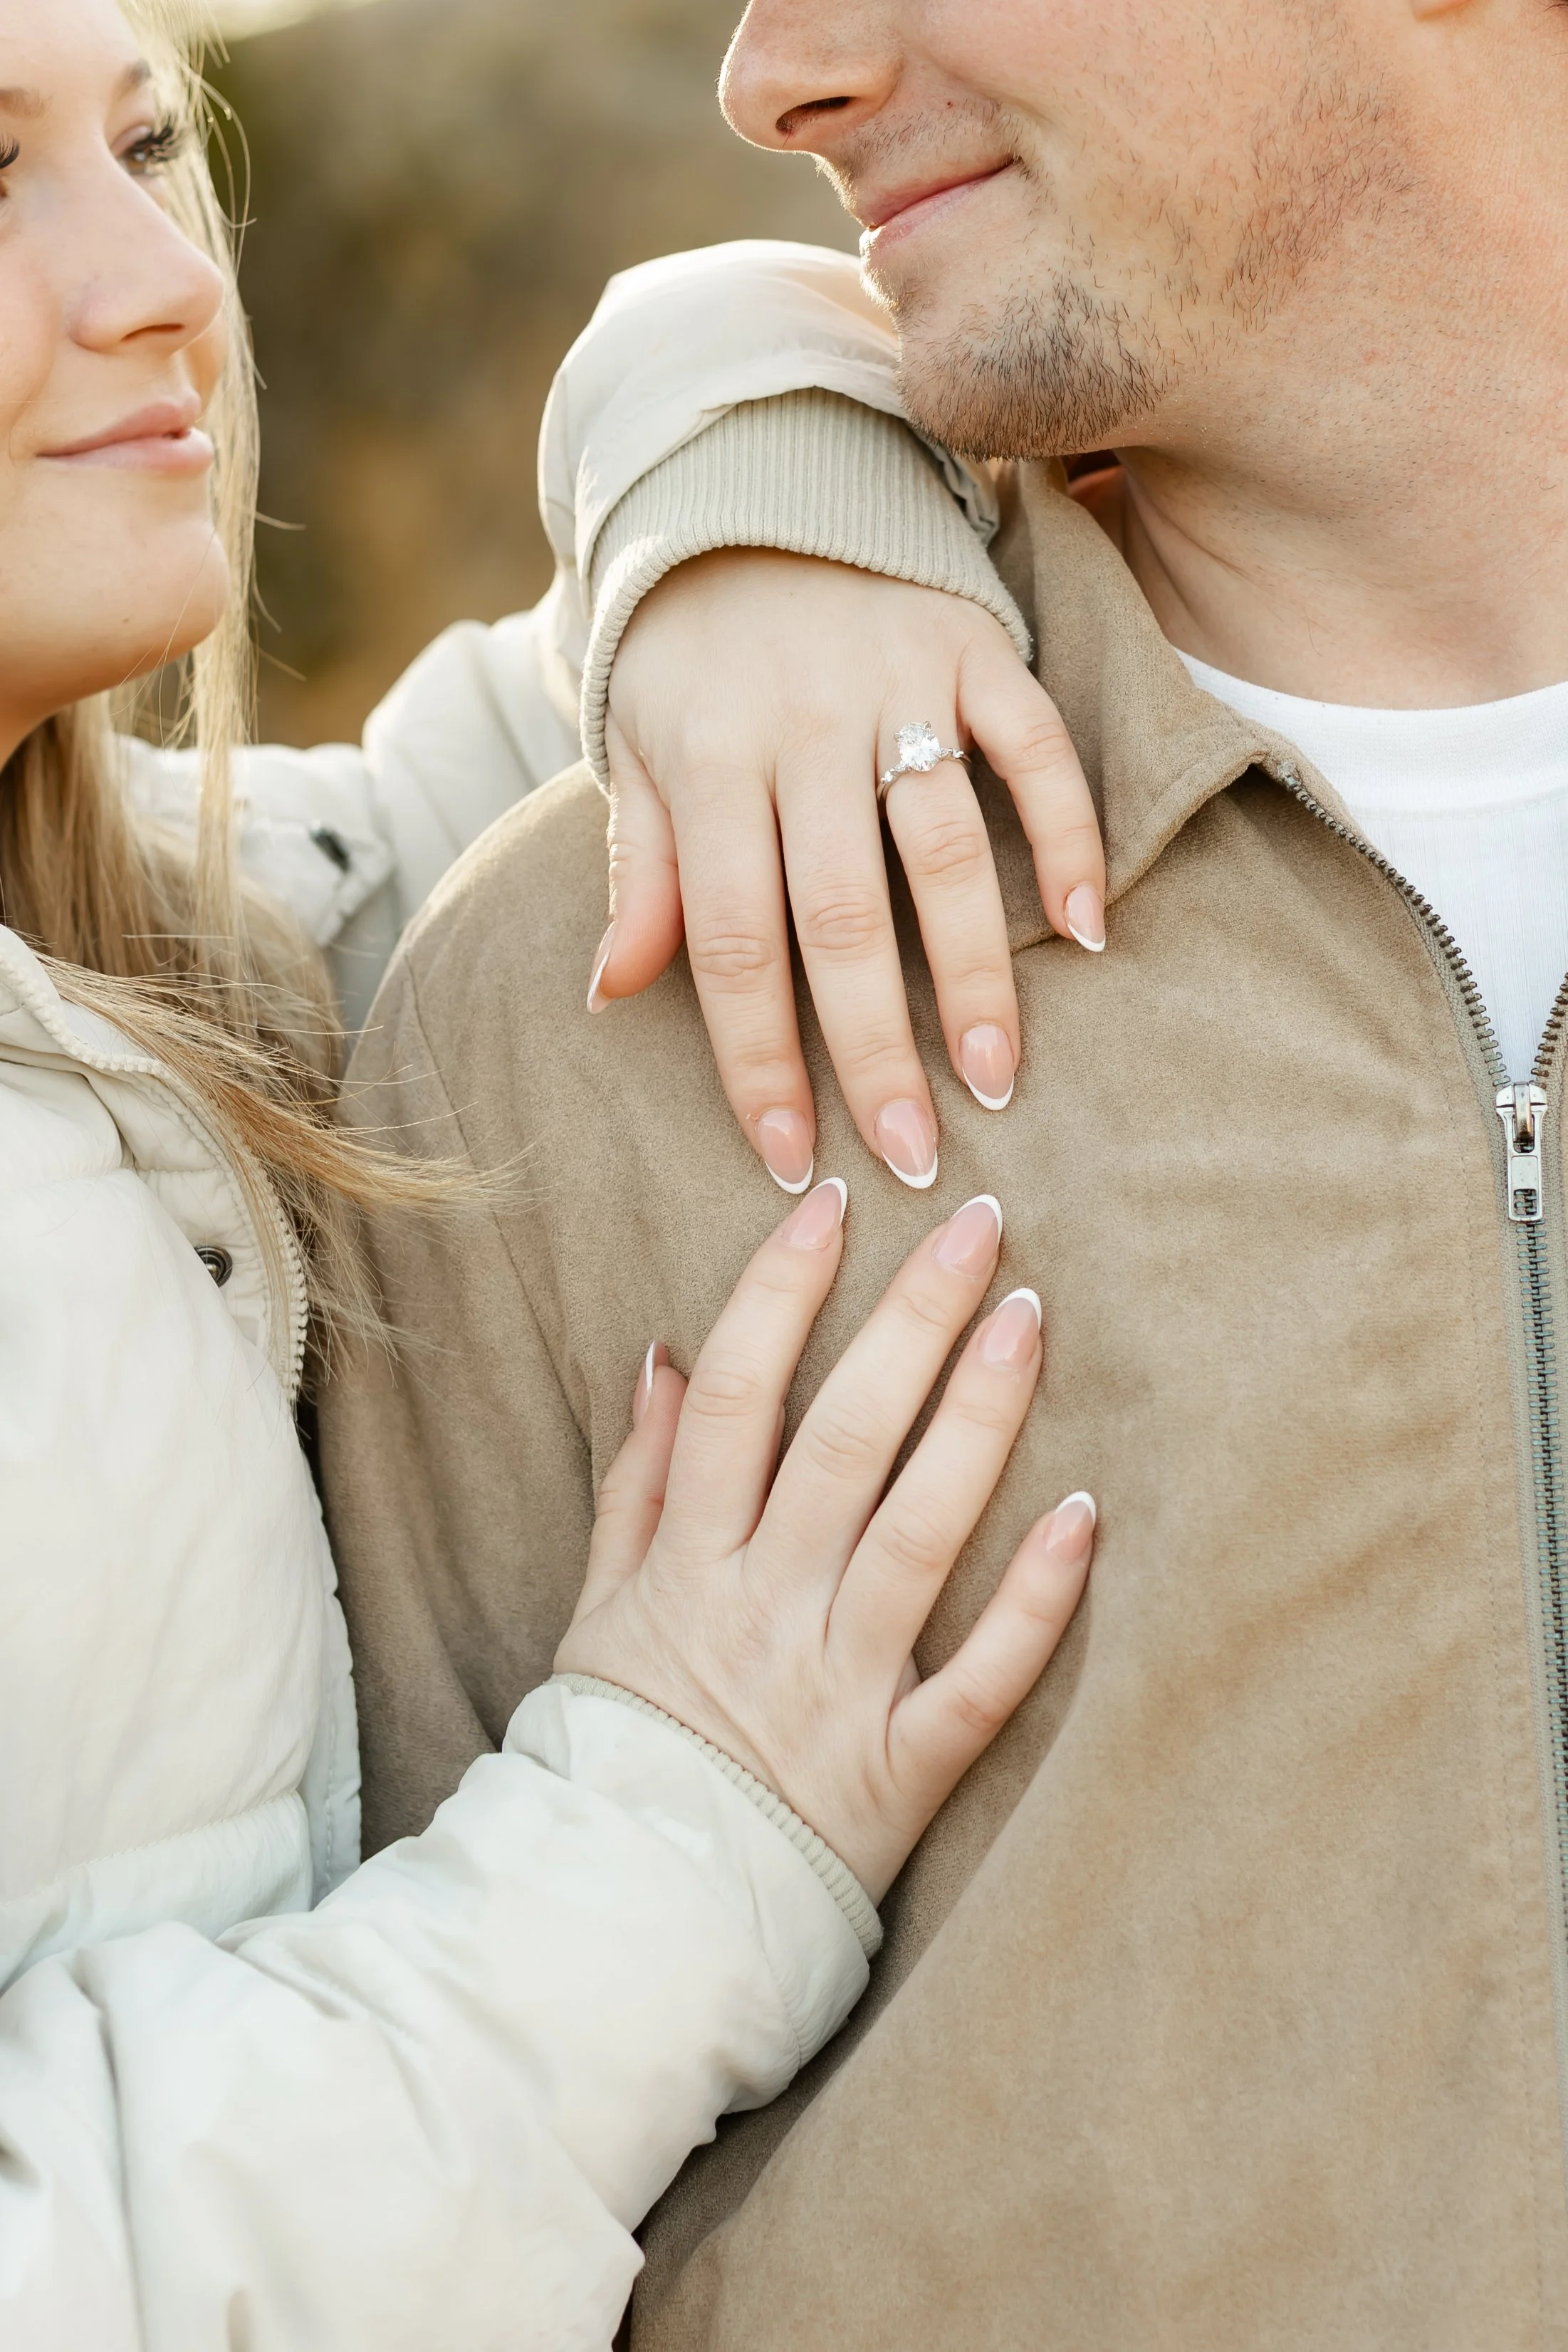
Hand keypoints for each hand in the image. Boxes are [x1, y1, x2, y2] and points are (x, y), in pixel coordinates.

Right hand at [556, 1180, 1094, 1901]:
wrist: (634, 1919)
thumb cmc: (622, 1743)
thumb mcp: (598, 1606)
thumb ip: (637, 1481)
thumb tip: (667, 1354)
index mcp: (690, 1562)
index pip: (739, 1397)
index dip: (782, 1293)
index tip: (833, 1207)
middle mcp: (767, 1608)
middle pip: (846, 1440)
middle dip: (911, 1322)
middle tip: (977, 1225)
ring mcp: (840, 1687)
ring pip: (920, 1534)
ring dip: (979, 1421)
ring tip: (1030, 1318)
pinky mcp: (903, 1770)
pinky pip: (983, 1679)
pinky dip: (1037, 1602)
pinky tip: (1088, 1515)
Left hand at [588, 550, 1104, 1195]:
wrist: (752, 484)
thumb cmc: (692, 657)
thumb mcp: (640, 754)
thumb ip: (643, 874)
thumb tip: (613, 997)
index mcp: (708, 763)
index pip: (734, 942)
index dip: (759, 1059)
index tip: (791, 1155)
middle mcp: (804, 726)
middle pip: (843, 917)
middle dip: (877, 1049)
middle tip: (915, 1155)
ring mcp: (898, 681)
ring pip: (943, 848)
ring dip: (978, 970)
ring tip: (998, 1076)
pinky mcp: (975, 644)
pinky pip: (1035, 747)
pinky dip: (1066, 834)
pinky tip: (1089, 929)